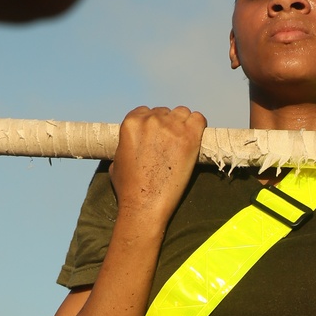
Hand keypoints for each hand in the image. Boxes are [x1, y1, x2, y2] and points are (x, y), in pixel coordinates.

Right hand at [109, 105, 206, 224]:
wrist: (144, 204)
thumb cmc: (129, 189)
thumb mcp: (116, 161)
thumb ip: (125, 145)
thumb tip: (131, 145)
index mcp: (131, 122)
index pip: (146, 111)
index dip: (153, 125)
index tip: (157, 138)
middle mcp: (151, 120)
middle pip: (165, 113)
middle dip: (168, 126)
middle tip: (171, 146)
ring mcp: (171, 127)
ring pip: (182, 113)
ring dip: (183, 124)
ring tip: (183, 143)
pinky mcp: (189, 136)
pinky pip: (199, 119)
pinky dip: (198, 126)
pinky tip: (196, 139)